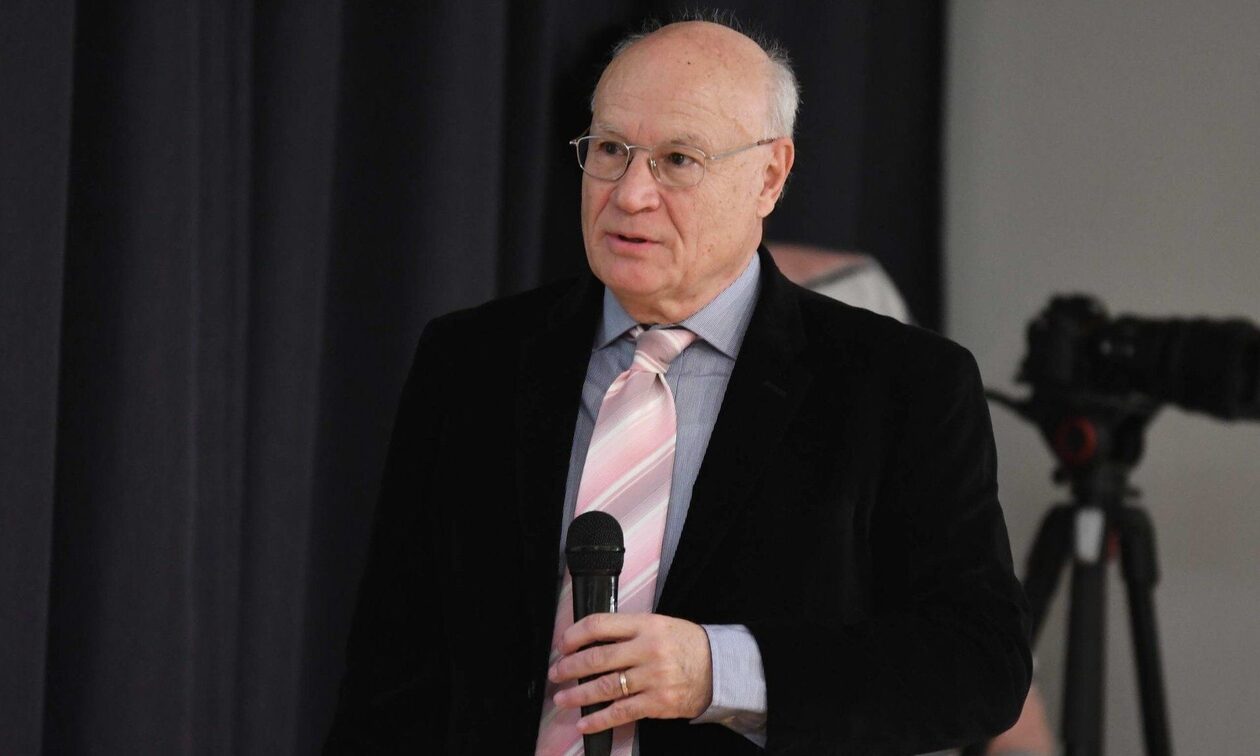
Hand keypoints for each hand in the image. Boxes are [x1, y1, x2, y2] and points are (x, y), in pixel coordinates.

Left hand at [548, 613, 712, 733]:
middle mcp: (647, 649)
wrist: (720, 669)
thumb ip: (629, 631)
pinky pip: (621, 712)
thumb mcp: (660, 625)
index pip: (601, 624)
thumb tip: (591, 642)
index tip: (564, 644)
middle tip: (557, 672)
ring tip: (562, 698)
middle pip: (597, 657)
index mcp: (646, 625)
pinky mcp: (657, 702)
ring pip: (605, 686)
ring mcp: (652, 677)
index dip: (576, 634)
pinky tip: (584, 723)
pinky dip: (598, 720)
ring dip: (578, 695)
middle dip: (570, 667)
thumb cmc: (686, 645)